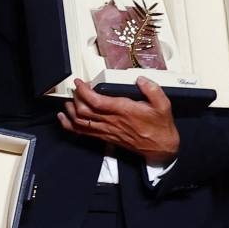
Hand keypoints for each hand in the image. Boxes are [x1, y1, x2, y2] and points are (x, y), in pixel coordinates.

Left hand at [57, 77, 179, 165]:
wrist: (161, 148)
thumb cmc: (160, 127)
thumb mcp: (163, 105)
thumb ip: (152, 90)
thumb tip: (141, 79)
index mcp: (124, 111)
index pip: (96, 101)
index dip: (83, 90)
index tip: (79, 82)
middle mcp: (113, 121)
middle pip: (84, 111)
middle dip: (75, 98)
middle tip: (76, 88)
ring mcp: (108, 130)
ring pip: (81, 122)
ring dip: (71, 111)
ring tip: (68, 100)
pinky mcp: (106, 137)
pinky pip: (84, 133)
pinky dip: (71, 126)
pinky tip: (65, 119)